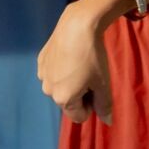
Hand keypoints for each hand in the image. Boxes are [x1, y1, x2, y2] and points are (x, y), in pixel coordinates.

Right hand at [38, 1, 115, 124]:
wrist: (77, 26)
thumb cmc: (93, 57)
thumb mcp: (103, 83)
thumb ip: (105, 105)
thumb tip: (108, 122)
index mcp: (63, 99)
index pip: (79, 117)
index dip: (91, 106)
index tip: (97, 89)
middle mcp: (48, 90)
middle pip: (69, 102)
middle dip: (81, 94)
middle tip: (91, 75)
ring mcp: (41, 75)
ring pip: (60, 87)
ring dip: (71, 82)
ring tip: (81, 64)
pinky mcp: (40, 61)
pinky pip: (54, 73)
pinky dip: (63, 70)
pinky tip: (70, 56)